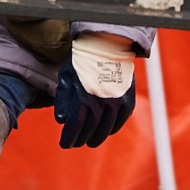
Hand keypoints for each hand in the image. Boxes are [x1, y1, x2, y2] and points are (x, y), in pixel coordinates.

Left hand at [53, 33, 137, 148]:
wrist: (107, 45)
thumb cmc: (81, 61)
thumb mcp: (66, 77)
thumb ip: (62, 99)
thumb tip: (61, 120)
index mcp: (83, 98)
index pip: (75, 126)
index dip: (69, 137)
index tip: (64, 144)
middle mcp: (101, 103)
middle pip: (89, 130)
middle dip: (80, 139)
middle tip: (75, 143)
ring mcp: (116, 102)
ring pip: (105, 129)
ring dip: (96, 138)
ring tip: (90, 141)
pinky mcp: (128, 100)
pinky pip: (120, 120)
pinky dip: (112, 129)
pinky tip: (105, 131)